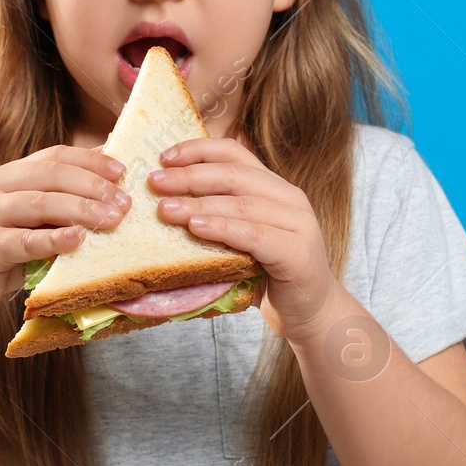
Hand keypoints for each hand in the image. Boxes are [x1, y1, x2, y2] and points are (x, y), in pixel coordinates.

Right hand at [0, 144, 130, 317]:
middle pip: (52, 175)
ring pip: (41, 203)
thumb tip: (107, 184)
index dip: (91, 160)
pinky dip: (54, 239)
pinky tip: (79, 240)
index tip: (123, 171)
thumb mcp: (29, 221)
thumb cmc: (0, 252)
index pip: (54, 156)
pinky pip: (25, 240)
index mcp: (8, 174)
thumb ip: (57, 202)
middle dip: (94, 185)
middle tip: (125, 202)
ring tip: (112, 219)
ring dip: (81, 209)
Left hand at [146, 137, 338, 343]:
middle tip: (155, 182)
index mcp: (274, 187)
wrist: (311, 314)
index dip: (198, 150)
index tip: (165, 157)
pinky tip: (196, 228)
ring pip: (242, 204)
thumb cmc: (268, 277)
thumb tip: (165, 205)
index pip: (235, 153)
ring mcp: (298, 223)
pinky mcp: (298, 252)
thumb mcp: (240, 240)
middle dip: (190, 176)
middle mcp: (290, 198)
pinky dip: (222, 229)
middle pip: (234, 175)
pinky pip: (254, 235)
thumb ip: (218, 218)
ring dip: (199, 204)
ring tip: (166, 209)